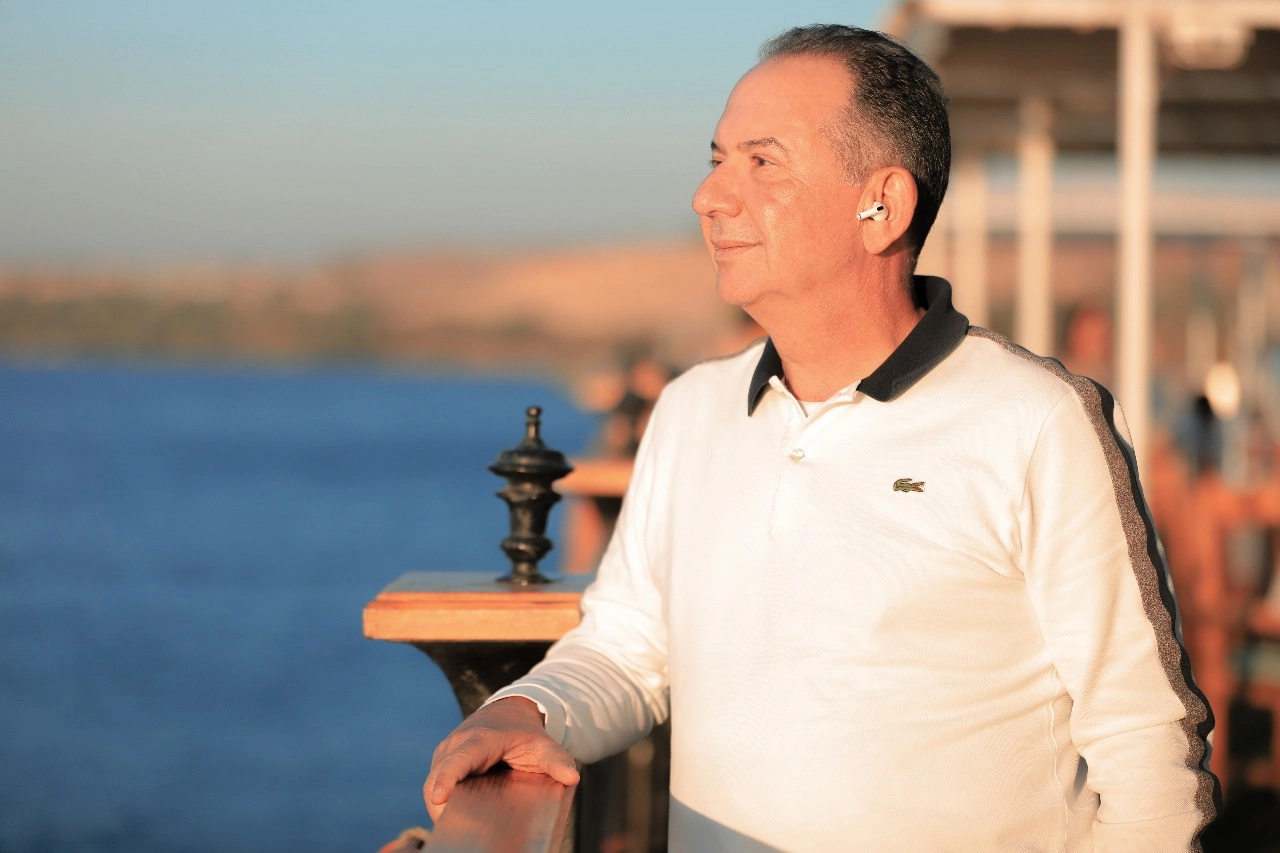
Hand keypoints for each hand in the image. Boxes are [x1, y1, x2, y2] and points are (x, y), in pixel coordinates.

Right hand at [423, 696, 579, 820]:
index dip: (447, 778)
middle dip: (441, 805)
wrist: (507, 714)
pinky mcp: (440, 763)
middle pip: (438, 778)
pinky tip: (457, 819)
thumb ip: (558, 760)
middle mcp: (456, 744)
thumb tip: (572, 777)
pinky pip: (434, 786)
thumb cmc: (524, 733)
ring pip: (432, 785)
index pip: (459, 759)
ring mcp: (444, 753)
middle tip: (459, 832)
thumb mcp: (543, 745)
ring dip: (441, 807)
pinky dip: (442, 803)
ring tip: (459, 830)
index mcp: (480, 739)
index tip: (439, 798)